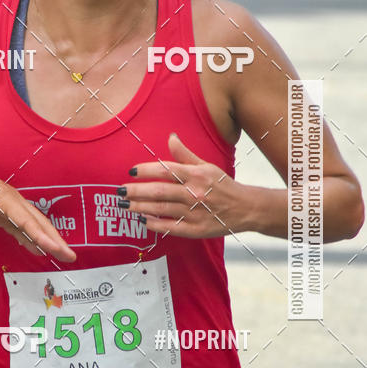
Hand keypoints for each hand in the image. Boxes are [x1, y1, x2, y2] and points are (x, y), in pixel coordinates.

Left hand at [0, 148, 76, 262]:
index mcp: (1, 197)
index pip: (26, 220)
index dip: (42, 236)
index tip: (56, 249)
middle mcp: (10, 199)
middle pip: (38, 221)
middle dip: (55, 239)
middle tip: (70, 256)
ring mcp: (7, 203)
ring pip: (33, 222)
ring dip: (48, 238)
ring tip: (62, 254)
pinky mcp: (2, 207)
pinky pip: (21, 224)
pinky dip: (31, 236)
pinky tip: (37, 248)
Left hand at [121, 133, 248, 238]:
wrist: (246, 208)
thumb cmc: (223, 185)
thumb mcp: (206, 166)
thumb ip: (185, 154)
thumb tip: (171, 137)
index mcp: (196, 175)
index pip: (166, 171)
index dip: (146, 170)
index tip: (131, 172)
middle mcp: (194, 194)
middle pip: (159, 191)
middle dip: (136, 191)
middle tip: (119, 191)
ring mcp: (195, 213)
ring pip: (161, 210)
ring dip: (140, 207)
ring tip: (125, 204)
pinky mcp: (196, 230)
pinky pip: (171, 228)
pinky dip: (155, 224)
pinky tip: (142, 220)